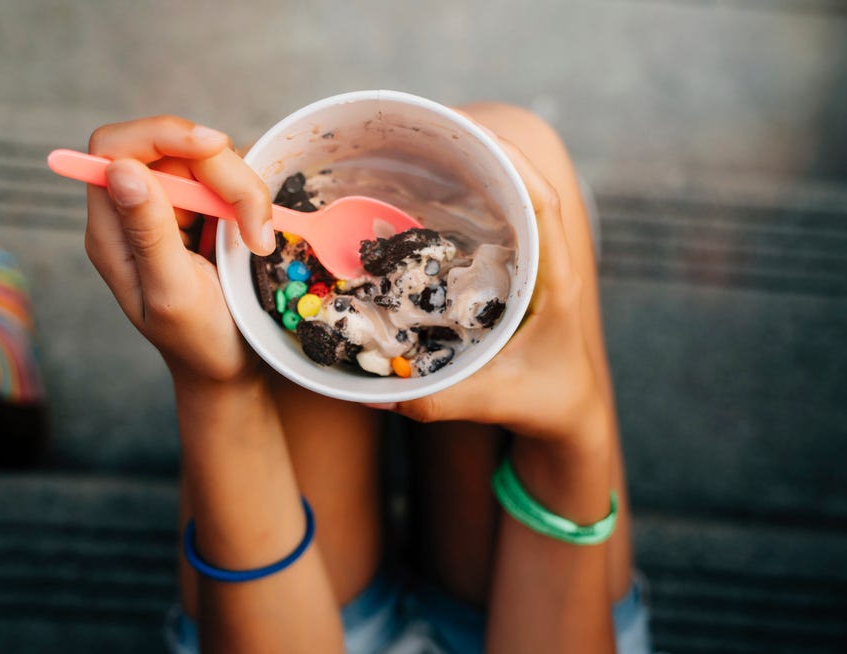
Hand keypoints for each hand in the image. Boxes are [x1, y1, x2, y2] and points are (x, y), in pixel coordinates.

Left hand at [84, 116, 275, 382]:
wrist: (231, 368)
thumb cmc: (200, 342)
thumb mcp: (174, 293)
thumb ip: (149, 232)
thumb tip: (121, 169)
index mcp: (111, 229)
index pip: (115, 148)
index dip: (162, 134)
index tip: (214, 148)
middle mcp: (136, 209)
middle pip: (173, 148)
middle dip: (223, 174)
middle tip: (255, 227)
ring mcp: (171, 208)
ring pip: (208, 159)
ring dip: (244, 191)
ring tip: (258, 242)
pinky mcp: (204, 210)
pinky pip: (228, 178)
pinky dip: (252, 199)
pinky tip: (258, 236)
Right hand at [376, 129, 603, 441]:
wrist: (572, 416)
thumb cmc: (547, 403)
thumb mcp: (496, 401)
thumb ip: (442, 399)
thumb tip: (380, 393)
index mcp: (559, 282)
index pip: (546, 207)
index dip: (516, 168)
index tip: (479, 139)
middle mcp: (551, 263)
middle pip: (530, 189)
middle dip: (492, 153)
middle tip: (440, 130)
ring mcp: (537, 266)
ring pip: (517, 201)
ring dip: (484, 171)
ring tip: (436, 148)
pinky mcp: (521, 274)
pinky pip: (503, 222)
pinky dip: (477, 199)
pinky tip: (439, 194)